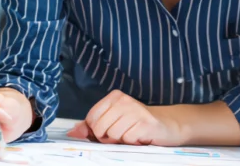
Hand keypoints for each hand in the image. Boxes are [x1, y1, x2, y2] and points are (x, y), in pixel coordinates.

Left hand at [67, 90, 182, 145]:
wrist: (166, 125)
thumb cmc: (137, 124)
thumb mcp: (113, 121)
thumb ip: (91, 126)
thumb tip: (72, 132)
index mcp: (114, 97)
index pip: (91, 118)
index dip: (96, 130)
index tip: (109, 129)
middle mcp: (123, 100)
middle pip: (99, 128)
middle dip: (107, 137)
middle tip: (122, 134)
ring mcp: (134, 110)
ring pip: (112, 135)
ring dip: (121, 141)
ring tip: (131, 134)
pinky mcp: (144, 122)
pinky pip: (126, 139)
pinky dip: (132, 143)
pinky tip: (139, 137)